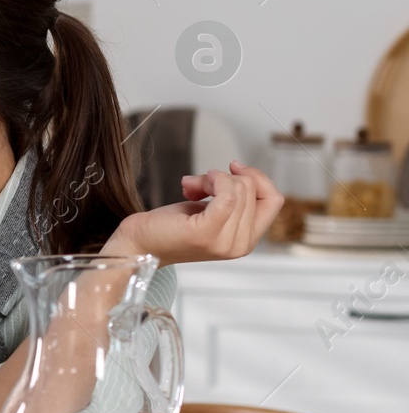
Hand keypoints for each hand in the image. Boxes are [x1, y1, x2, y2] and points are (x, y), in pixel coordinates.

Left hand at [104, 162, 282, 265]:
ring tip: (192, 190)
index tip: (233, 167)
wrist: (138, 244)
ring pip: (238, 188)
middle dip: (224, 178)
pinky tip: (191, 187)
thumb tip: (242, 171)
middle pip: (253, 189)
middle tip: (198, 187)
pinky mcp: (206, 233)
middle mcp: (240, 245)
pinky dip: (211, 180)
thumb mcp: (211, 210)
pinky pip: (226, 194)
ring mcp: (224, 242)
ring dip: (211, 178)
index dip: (258, 177)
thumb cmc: (170, 226)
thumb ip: (235, 199)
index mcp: (247, 241)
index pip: (274, 199)